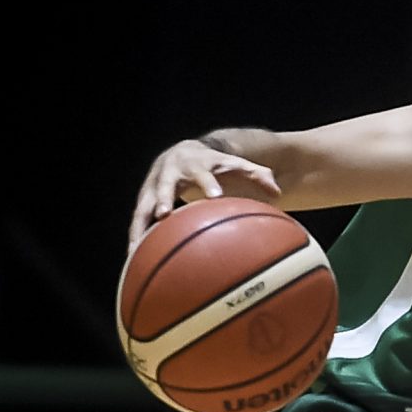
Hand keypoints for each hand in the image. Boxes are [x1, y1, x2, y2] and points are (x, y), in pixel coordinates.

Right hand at [129, 140, 277, 249]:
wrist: (182, 152)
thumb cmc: (214, 163)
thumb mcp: (235, 165)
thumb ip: (257, 175)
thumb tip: (278, 192)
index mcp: (196, 165)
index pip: (203, 173)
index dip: (208, 184)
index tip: (215, 196)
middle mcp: (171, 173)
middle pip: (165, 185)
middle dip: (163, 198)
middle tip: (163, 214)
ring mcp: (153, 185)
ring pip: (143, 205)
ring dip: (139, 225)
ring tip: (136, 249)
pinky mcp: (144, 198)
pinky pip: (138, 219)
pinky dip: (136, 237)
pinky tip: (134, 259)